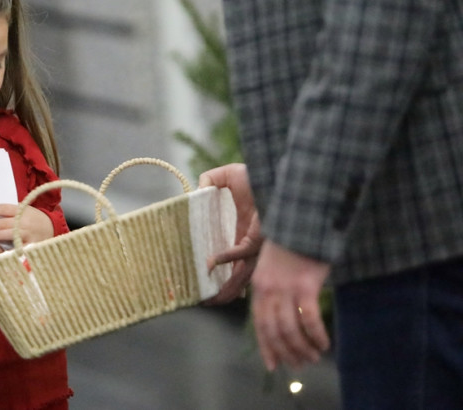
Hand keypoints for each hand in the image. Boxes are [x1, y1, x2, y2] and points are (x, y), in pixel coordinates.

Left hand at [0, 204, 52, 246]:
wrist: (53, 228)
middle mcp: (24, 221)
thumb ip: (10, 211)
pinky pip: (14, 249)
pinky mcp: (30, 246)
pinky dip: (3, 250)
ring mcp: (27, 234)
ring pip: (5, 235)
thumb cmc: (34, 218)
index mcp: (22, 210)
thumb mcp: (24, 209)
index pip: (2, 208)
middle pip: (0, 223)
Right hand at [199, 163, 262, 303]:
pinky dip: (226, 258)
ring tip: (208, 298)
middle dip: (225, 292)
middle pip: (241, 277)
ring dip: (225, 286)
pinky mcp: (260, 235)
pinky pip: (241, 251)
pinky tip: (211, 263)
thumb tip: (198, 189)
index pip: (236, 264)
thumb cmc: (257, 172)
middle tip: (207, 303)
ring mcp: (258, 243)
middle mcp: (255, 245)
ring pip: (242, 273)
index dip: (224, 277)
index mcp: (247, 235)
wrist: (274, 168)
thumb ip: (211, 180)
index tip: (211, 290)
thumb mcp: (229, 176)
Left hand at [251, 240, 330, 370]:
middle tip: (300, 365)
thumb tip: (279, 317)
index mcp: (258, 287)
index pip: (259, 324)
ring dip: (302, 348)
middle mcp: (268, 290)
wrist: (301, 222)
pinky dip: (316, 335)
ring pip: (290, 329)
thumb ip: (272, 291)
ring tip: (314, 357)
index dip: (266, 347)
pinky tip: (324, 343)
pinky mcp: (306, 285)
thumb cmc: (290, 246)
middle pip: (274, 331)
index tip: (273, 365)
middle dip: (287, 352)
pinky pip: (309, 319)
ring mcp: (286, 288)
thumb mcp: (271, 267)